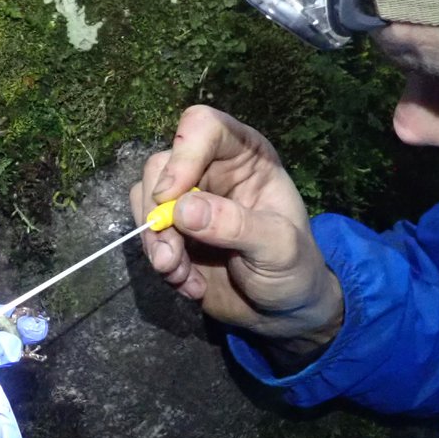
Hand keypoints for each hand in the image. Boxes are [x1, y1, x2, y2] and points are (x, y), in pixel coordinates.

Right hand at [132, 106, 342, 356]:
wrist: (282, 311)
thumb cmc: (294, 269)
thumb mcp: (279, 248)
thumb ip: (236, 225)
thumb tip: (182, 209)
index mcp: (245, 156)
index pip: (203, 126)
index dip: (183, 156)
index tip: (171, 198)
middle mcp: (211, 169)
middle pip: (161, 166)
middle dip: (158, 215)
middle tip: (171, 258)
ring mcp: (187, 200)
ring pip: (144, 200)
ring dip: (155, 244)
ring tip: (182, 277)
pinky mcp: (171, 230)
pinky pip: (145, 234)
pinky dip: (160, 264)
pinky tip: (189, 284)